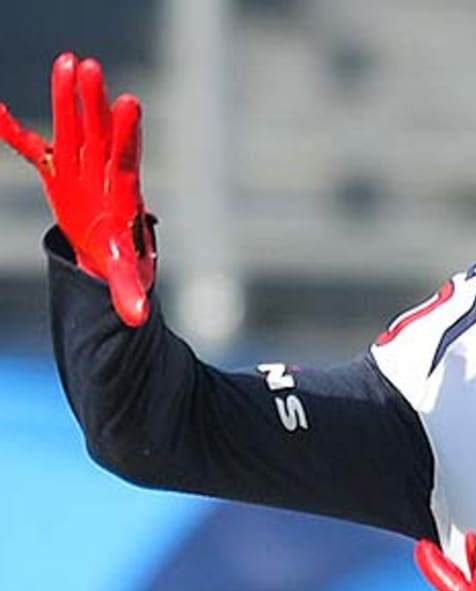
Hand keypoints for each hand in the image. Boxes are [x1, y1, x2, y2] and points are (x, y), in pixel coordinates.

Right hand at [0, 52, 155, 326]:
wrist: (110, 254)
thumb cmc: (123, 263)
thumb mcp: (126, 277)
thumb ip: (130, 293)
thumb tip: (137, 319)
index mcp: (122, 195)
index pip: (127, 159)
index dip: (127, 133)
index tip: (131, 103)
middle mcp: (103, 174)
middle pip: (99, 133)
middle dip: (93, 103)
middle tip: (89, 67)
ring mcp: (80, 168)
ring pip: (74, 128)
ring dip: (67, 98)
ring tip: (69, 61)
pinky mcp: (58, 172)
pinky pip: (32, 148)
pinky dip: (13, 132)